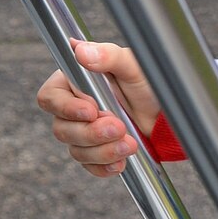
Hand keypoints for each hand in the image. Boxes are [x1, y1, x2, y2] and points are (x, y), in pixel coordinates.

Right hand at [36, 40, 162, 177]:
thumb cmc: (148, 84)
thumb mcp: (132, 66)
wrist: (167, 113)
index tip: (92, 111)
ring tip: (130, 143)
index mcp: (73, 84)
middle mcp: (74, 109)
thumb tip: (81, 51)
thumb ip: (108, 56)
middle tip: (120, 127)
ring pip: (76, 150)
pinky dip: (105, 166)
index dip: (66, 108)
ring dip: (103, 151)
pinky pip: (90, 165)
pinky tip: (122, 162)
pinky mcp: (97, 151)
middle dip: (92, 133)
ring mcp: (84, 132)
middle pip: (62, 129)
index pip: (50, 98)